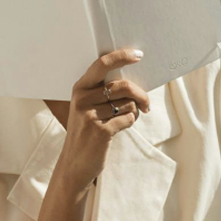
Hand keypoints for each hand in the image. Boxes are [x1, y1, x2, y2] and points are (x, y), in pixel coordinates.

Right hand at [54, 49, 149, 194]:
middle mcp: (83, 99)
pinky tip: (122, 127)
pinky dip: (131, 122)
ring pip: (129, 103)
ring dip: (134, 112)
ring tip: (125, 120)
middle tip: (146, 104)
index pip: (102, 64)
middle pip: (123, 85)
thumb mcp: (86, 109)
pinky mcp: (102, 131)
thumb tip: (133, 83)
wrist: (74, 165)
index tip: (137, 55)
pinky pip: (129, 118)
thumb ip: (101, 93)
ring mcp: (91, 115)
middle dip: (140, 94)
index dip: (122, 57)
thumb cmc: (85, 135)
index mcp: (80, 89)